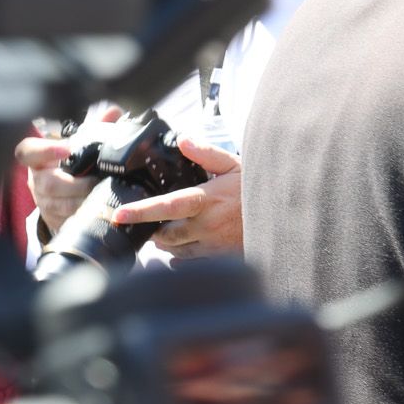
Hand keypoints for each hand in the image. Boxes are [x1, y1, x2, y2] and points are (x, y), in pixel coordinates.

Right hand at [15, 105, 122, 234]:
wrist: (64, 194)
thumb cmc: (71, 163)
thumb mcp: (81, 144)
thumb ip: (96, 127)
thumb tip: (114, 111)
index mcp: (38, 158)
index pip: (28, 151)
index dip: (44, 150)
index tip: (66, 148)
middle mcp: (37, 180)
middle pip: (48, 183)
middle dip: (74, 184)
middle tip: (96, 181)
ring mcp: (43, 201)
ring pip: (57, 205)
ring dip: (81, 201)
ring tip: (101, 195)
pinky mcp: (53, 219)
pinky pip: (65, 220)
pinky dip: (83, 216)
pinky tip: (98, 210)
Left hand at [109, 137, 244, 259]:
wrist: (284, 217)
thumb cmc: (257, 189)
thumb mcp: (236, 165)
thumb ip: (207, 154)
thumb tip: (183, 141)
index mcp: (207, 200)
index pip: (168, 206)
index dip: (141, 211)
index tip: (119, 214)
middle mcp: (207, 225)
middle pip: (164, 234)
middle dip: (152, 230)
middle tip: (150, 221)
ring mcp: (213, 245)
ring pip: (175, 250)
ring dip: (165, 242)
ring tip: (167, 231)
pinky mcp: (219, 258)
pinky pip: (189, 262)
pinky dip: (179, 256)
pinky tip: (182, 247)